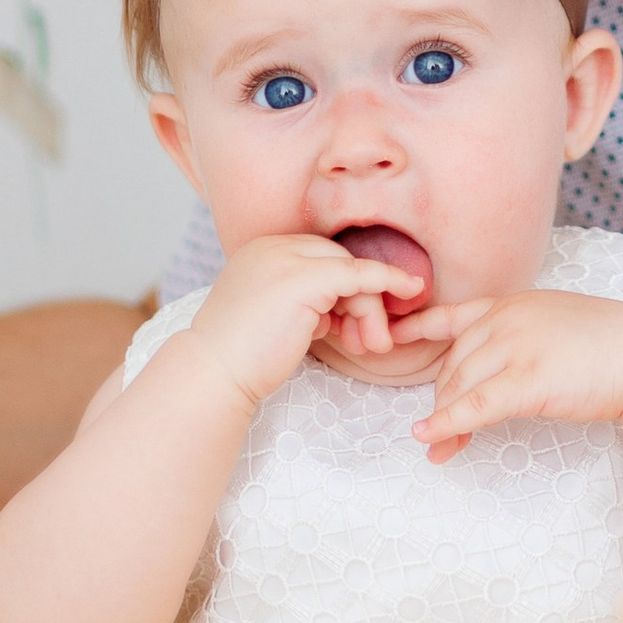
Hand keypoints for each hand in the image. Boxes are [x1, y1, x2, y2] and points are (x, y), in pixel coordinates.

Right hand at [187, 234, 426, 403]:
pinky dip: (386, 283)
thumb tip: (341, 315)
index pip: (321, 260)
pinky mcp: (302, 278)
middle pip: (339, 262)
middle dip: (364, 302)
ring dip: (370, 310)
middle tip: (373, 342)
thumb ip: (307, 307)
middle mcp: (273, 247)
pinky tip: (409, 293)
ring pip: (351, 272)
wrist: (214, 374)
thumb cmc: (242, 359)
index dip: (347, 291)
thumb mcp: (278, 320)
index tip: (360, 323)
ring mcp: (286, 259)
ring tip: (371, 348)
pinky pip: (358, 275)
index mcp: (263, 252)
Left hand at [412, 293, 622, 463]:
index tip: (392, 338)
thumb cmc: (609, 345)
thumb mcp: (556, 325)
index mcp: (512, 304)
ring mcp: (516, 347)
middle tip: (434, 437)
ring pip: (460, 387)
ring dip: (444, 421)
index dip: (417, 329)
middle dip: (440, 402)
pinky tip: (432, 438)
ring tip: (439, 450)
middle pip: (453, 364)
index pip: (452, 316)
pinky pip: (476, 406)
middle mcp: (506, 320)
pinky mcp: (528, 380)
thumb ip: (522, 338)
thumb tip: (496, 372)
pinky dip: (447, 424)